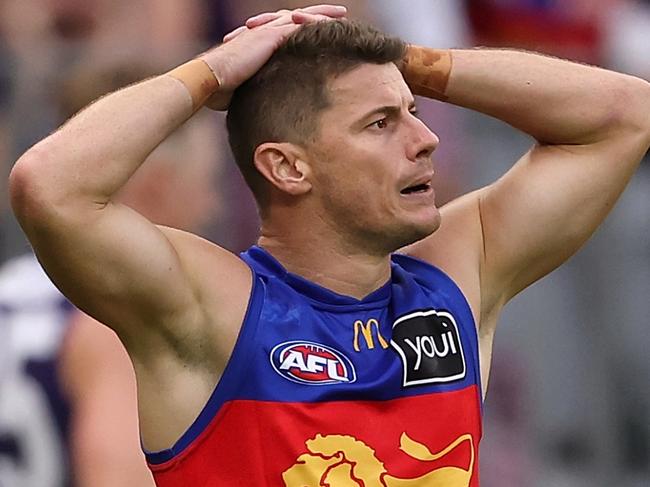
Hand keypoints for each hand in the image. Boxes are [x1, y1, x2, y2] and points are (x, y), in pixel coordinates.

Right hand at [201, 5, 346, 109]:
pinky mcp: (271, 36)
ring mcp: (267, 32)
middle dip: (317, 15)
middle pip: (296, 19)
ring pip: (300, 17)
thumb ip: (257, 91)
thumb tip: (262, 108)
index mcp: (258, 44)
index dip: (302, 30)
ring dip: (321, 14)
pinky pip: (300, 25)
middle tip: (338, 14)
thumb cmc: (220, 90)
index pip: (284, 32)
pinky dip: (317, 22)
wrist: (209, 79)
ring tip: (341, 13)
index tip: (318, 32)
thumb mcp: (244, 90)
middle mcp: (263, 33)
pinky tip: (332, 22)